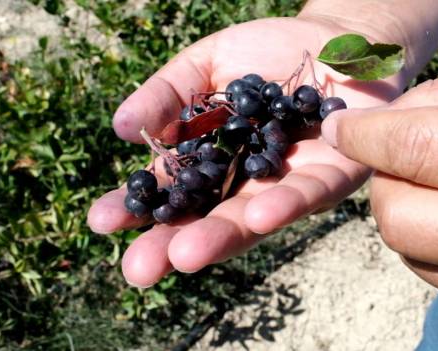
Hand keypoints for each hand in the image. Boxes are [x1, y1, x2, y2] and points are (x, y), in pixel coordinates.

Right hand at [87, 17, 401, 286]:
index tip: (102, 222)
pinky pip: (311, 192)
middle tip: (138, 270)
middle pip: (207, 218)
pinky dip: (286, 203)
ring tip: (186, 254)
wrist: (333, 37)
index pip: (170, 189)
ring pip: (254, 216)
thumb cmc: (266, 51)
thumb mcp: (206, 65)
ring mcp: (289, 182)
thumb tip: (121, 128)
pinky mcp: (335, 173)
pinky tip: (259, 216)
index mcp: (213, 159)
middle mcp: (247, 181)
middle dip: (172, 244)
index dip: (137, 207)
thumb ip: (167, 94)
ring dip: (222, 236)